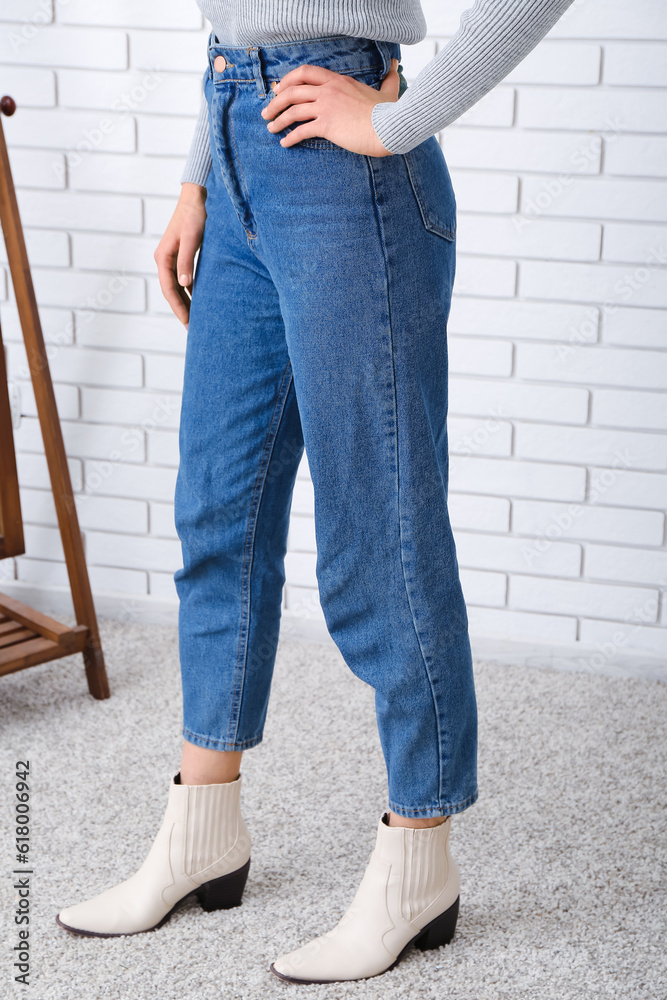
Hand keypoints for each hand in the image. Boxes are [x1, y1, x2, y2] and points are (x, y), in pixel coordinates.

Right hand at [154, 182, 206, 328]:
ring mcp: (172, 258)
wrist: (196, 197)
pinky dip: (190, 292)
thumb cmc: (194, 215)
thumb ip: (187, 261)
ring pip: (177, 287)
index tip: (188, 324)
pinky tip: (199, 301)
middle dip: (182, 310)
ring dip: (186, 303)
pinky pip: (183, 279)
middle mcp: (165, 260)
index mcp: (164, 258)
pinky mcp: (182, 256)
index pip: (169, 290)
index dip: (179, 309)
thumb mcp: (192, 239)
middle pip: (172, 292)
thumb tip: (184, 285)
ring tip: (197, 319)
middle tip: (193, 329)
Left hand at [260, 57, 399, 155]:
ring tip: (270, 128)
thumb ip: (389, 79)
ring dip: (278, 119)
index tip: (279, 89)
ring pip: (293, 110)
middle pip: (292, 91)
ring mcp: (326, 107)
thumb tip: (396, 68)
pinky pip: (302, 130)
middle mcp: (328, 91)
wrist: (389, 127)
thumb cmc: (389, 112)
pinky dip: (290, 137)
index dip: (288, 80)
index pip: (305, 73)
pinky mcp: (327, 125)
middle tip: (267, 111)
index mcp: (338, 81)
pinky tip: (285, 143)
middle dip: (276, 101)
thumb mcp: (388, 91)